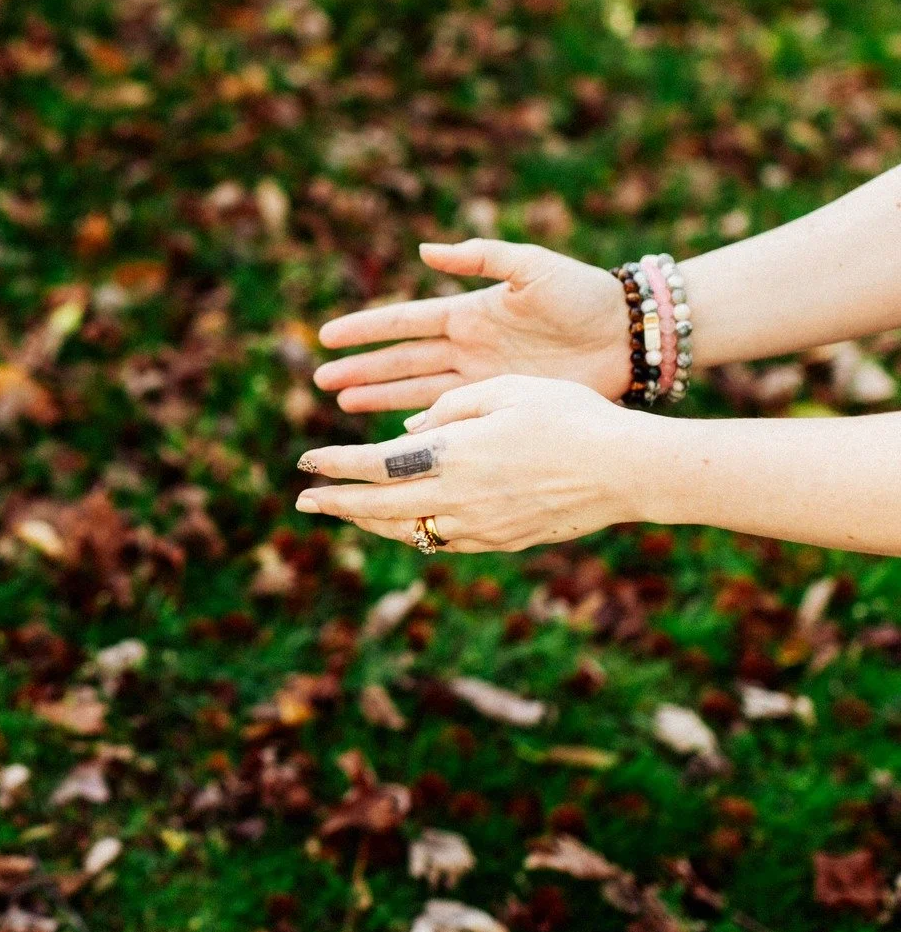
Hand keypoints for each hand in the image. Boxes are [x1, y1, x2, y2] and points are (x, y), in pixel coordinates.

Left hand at [294, 376, 646, 552]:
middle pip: (381, 507)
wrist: (627, 469)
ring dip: (372, 523)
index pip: (377, 465)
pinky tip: (404, 523)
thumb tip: (405, 433)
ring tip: (346, 513)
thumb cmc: (570, 415)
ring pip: (410, 531)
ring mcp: (482, 526)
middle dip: (338, 504)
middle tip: (304, 501)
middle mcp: (461, 497)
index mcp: (456, 454)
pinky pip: (444, 542)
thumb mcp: (505, 390)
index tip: (305, 462)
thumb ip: (450, 407)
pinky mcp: (503, 541)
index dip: (337, 465)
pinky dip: (416, 532)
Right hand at [314, 239, 633, 413]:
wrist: (628, 334)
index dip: (365, 329)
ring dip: (380, 397)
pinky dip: (425, 425)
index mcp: (469, 312)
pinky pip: (452, 416)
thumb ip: (481, 258)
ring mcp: (482, 377)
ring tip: (343, 405)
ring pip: (417, 390)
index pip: (404, 322)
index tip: (326, 336)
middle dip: (361, 370)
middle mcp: (467, 346)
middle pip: (401, 361)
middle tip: (321, 381)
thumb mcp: (531, 267)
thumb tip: (424, 250)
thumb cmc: (583, 293)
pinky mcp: (502, 402)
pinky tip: (398, 434)